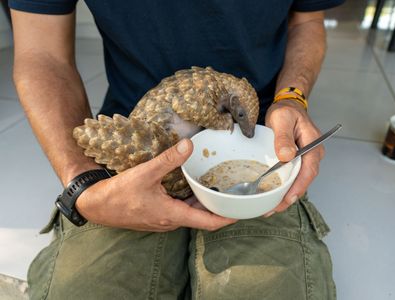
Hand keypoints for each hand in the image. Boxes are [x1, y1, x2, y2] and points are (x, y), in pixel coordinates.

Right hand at [76, 139, 236, 231]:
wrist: (97, 206)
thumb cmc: (118, 194)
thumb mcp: (144, 174)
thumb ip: (168, 160)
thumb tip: (189, 145)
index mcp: (173, 215)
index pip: (209, 222)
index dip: (229, 217)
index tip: (244, 211)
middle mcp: (172, 221)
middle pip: (204, 217)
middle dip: (221, 207)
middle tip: (238, 195)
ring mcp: (165, 220)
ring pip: (193, 213)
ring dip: (207, 203)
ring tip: (222, 189)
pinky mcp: (159, 215)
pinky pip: (182, 210)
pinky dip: (193, 201)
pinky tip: (196, 187)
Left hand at [265, 100, 324, 213]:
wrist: (288, 106)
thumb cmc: (286, 111)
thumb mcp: (282, 119)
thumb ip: (283, 136)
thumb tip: (286, 156)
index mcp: (313, 145)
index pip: (309, 170)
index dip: (299, 186)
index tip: (288, 199)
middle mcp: (313, 155)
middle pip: (304, 180)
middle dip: (290, 197)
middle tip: (273, 209)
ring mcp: (306, 159)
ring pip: (298, 181)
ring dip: (285, 195)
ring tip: (270, 207)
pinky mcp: (297, 162)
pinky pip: (292, 177)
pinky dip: (283, 188)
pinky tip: (272, 196)